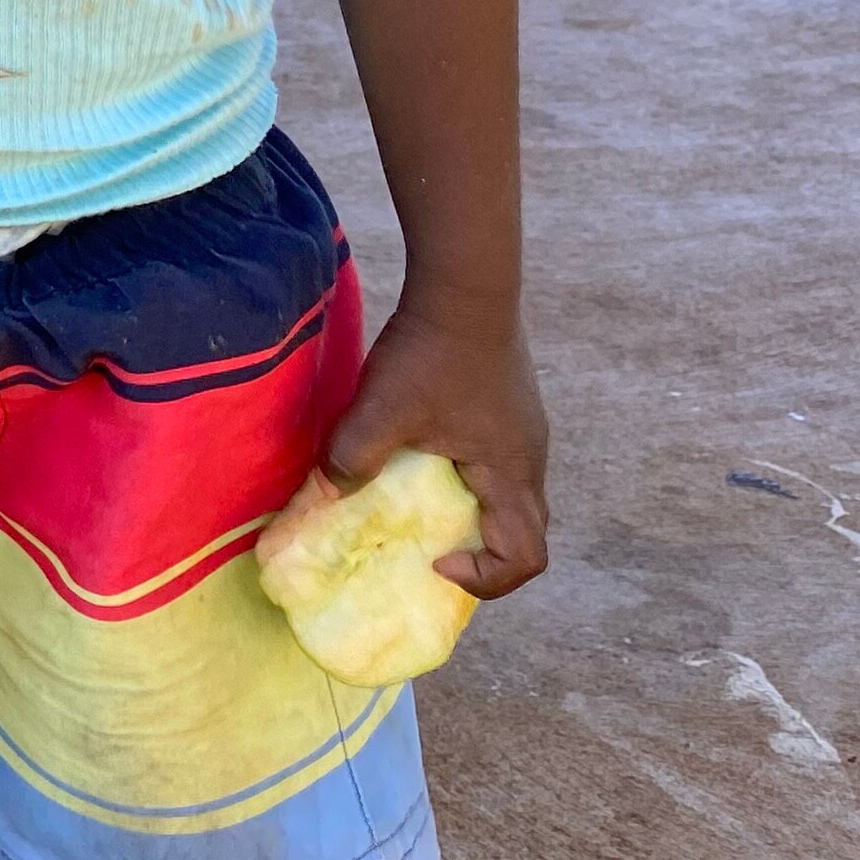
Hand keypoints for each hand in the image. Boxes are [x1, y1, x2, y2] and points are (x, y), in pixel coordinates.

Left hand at [321, 301, 547, 597]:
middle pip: (525, 530)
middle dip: (483, 551)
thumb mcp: (381, 410)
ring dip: (474, 509)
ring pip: (513, 493)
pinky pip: (500, 460)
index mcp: (512, 473)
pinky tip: (429, 448)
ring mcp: (526, 429)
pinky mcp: (512, 405)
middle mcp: (531, 458)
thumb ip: (350, 459)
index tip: (436, 557)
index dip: (486, 577)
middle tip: (433, 544)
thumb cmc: (431, 353)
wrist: (466, 281)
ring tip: (422, 497)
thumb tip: (328, 492)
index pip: (526, 556)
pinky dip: (471, 475)